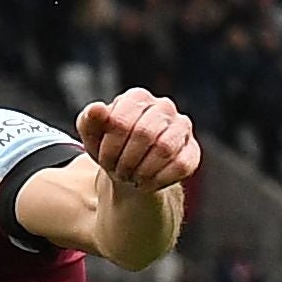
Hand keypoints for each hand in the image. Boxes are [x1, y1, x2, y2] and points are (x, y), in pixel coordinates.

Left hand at [76, 87, 199, 195]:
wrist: (131, 171)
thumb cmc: (111, 148)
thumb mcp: (93, 137)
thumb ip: (90, 120)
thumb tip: (97, 109)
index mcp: (137, 98)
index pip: (120, 121)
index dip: (109, 148)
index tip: (103, 161)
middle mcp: (163, 106)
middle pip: (144, 134)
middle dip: (126, 161)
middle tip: (119, 173)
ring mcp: (181, 127)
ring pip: (164, 148)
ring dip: (142, 171)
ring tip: (132, 178)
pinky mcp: (192, 151)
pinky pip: (180, 165)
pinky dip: (158, 180)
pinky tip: (147, 183)